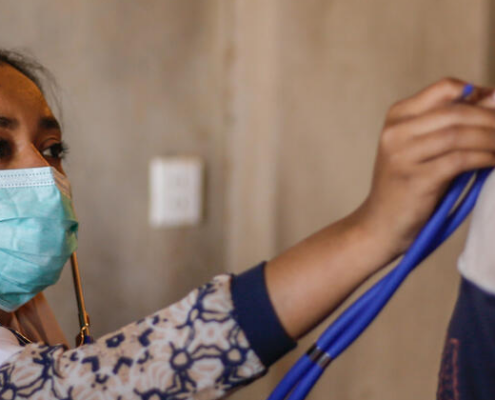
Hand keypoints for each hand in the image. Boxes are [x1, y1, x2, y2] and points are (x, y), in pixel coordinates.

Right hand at [357, 78, 494, 258]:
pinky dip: (484, 159)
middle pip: (456, 112)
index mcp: (397, 117)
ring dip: (492, 139)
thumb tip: (493, 97)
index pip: (444, 89)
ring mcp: (402, 156)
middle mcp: (395, 132)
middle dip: (492, 119)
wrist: (380, 223)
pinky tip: (494, 162)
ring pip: (459, 135)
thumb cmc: (406, 184)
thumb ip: (449, 123)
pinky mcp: (415, 179)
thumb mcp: (420, 147)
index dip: (478, 94)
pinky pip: (460, 160)